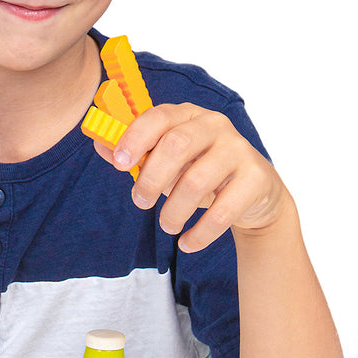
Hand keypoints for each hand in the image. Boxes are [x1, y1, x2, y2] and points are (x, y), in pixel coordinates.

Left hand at [95, 103, 285, 252]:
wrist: (255, 193)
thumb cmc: (200, 171)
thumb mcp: (167, 161)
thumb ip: (136, 153)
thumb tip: (100, 143)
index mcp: (188, 114)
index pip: (158, 117)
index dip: (135, 138)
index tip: (119, 164)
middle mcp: (215, 125)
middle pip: (176, 146)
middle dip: (151, 179)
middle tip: (139, 202)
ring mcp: (239, 149)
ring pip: (196, 182)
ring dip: (174, 211)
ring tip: (167, 225)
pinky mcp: (257, 178)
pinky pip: (222, 211)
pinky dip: (199, 233)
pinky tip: (187, 243)